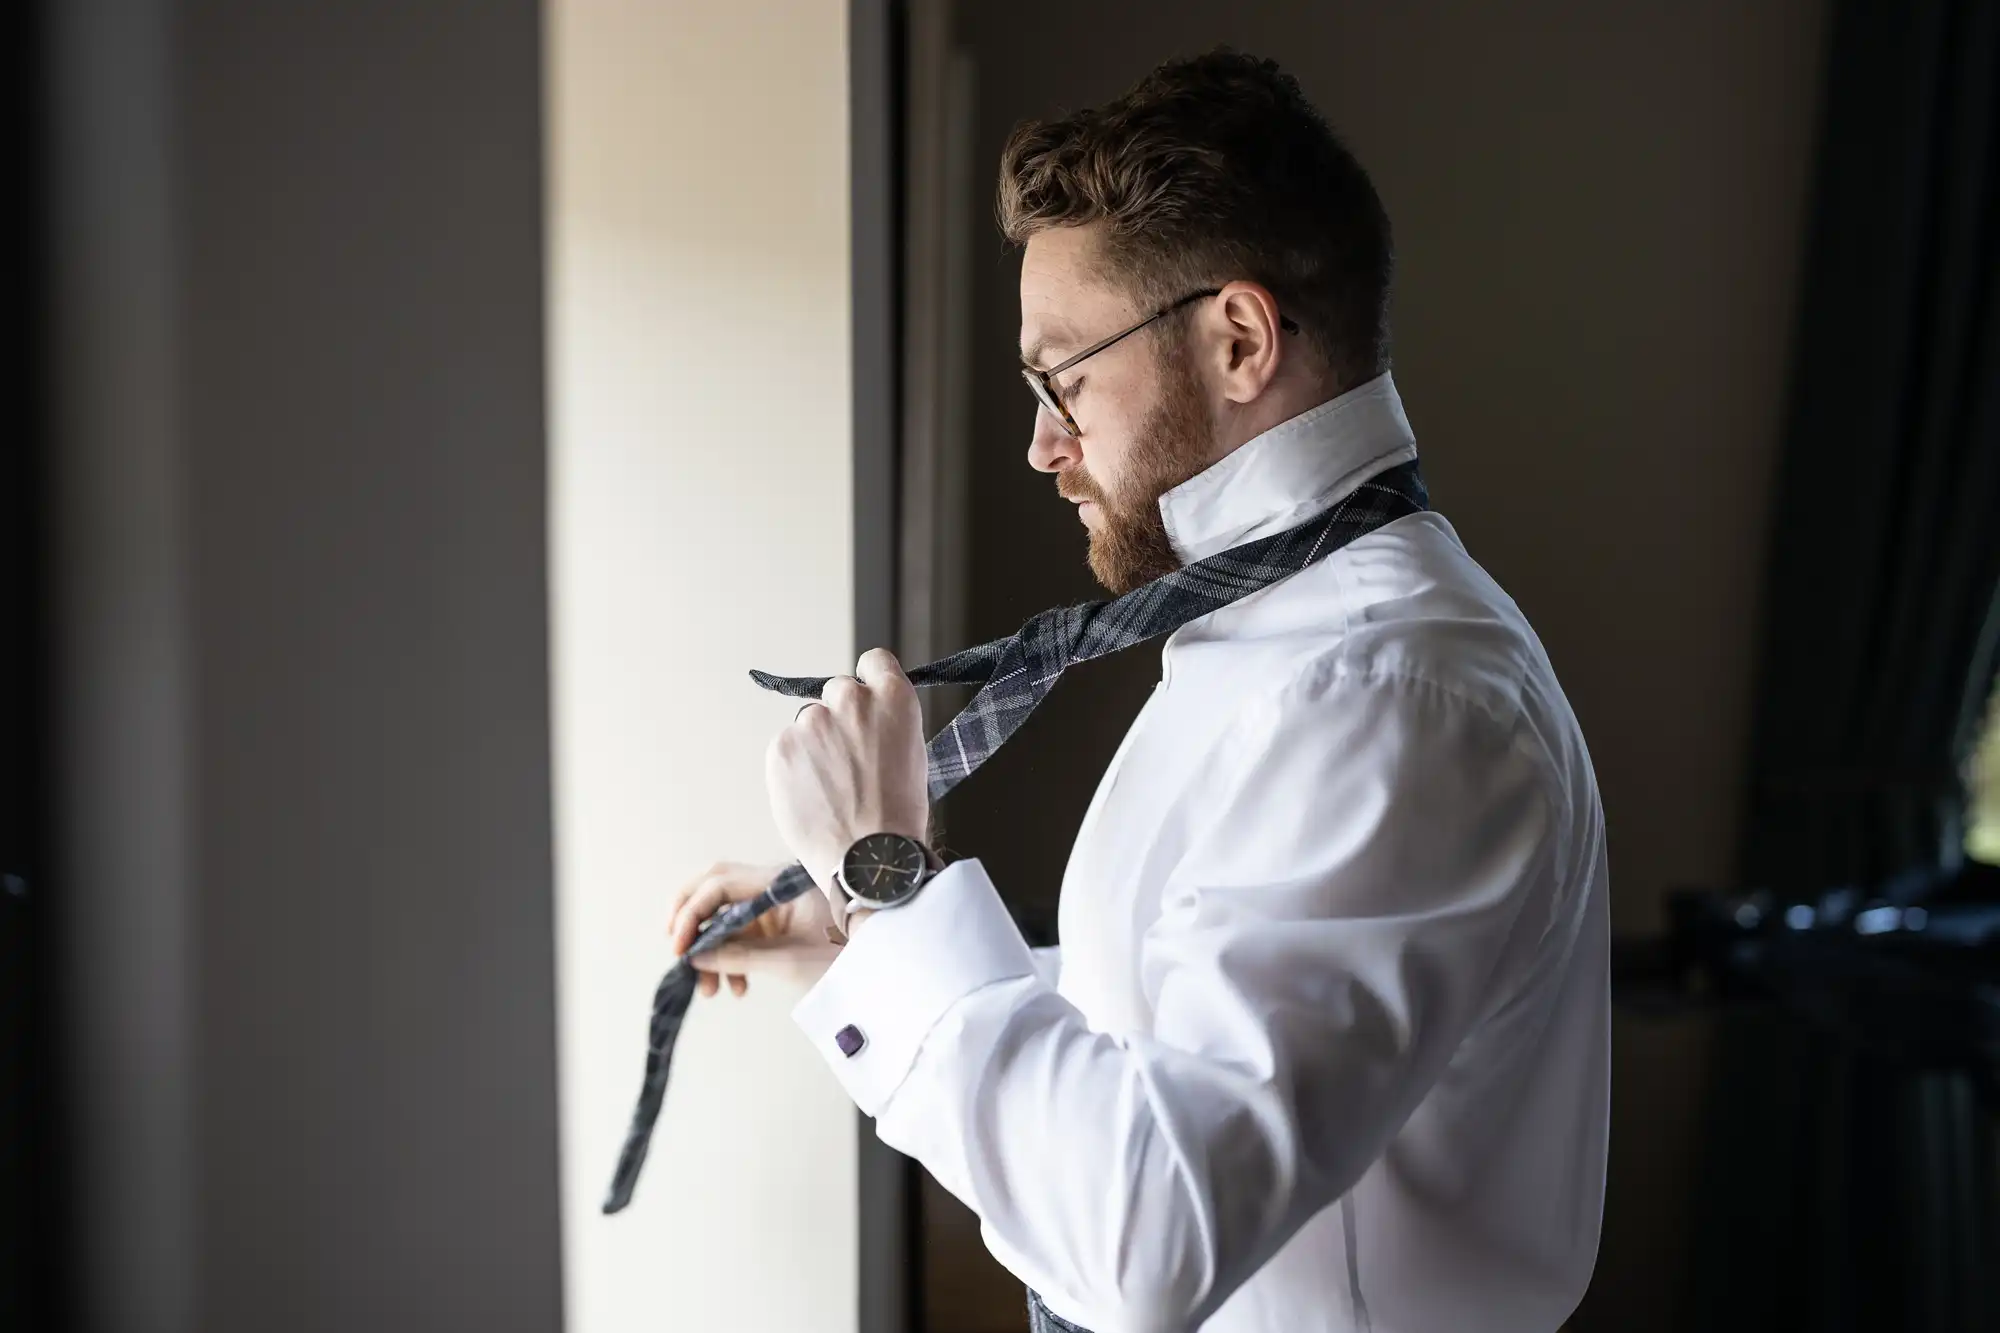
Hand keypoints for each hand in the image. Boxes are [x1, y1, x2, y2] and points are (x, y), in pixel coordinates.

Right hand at [664, 860, 841, 997]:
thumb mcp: (790, 961)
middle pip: (716, 890)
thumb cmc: (847, 955)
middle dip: (693, 923)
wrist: (885, 962)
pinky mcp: (781, 922)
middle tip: (679, 954)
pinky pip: (744, 933)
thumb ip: (739, 957)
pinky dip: (733, 956)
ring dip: (712, 949)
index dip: (692, 915)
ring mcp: (776, 903)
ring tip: (710, 990)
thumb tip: (696, 957)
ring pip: (728, 917)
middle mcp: (773, 885)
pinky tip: (737, 986)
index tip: (680, 949)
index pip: (720, 885)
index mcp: (778, 883)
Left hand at [766, 648, 929, 921]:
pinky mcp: (781, 747)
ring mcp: (813, 722)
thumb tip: (861, 723)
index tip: (865, 704)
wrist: (868, 859)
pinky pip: (786, 749)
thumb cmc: (897, 818)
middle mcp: (852, 700)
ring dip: (814, 747)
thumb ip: (884, 726)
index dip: (869, 683)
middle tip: (848, 761)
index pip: (874, 661)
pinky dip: (794, 769)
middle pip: (837, 692)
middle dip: (839, 718)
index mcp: (894, 699)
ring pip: (808, 724)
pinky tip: (813, 798)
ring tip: (832, 790)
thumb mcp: (910, 756)